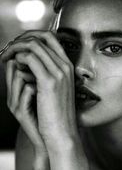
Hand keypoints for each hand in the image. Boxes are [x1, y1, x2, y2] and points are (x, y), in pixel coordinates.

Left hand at [1, 30, 78, 148]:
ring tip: (5, 57)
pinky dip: (18, 58)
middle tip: (8, 49)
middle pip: (41, 37)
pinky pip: (30, 58)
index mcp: (68, 67)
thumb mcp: (53, 91)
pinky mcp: (49, 81)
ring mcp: (59, 72)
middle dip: (21, 39)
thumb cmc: (56, 115)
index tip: (18, 46)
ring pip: (34, 45)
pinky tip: (13, 66)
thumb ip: (44, 74)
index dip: (32, 37)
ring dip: (15, 48)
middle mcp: (66, 66)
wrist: (62, 133)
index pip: (50, 38)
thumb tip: (27, 62)